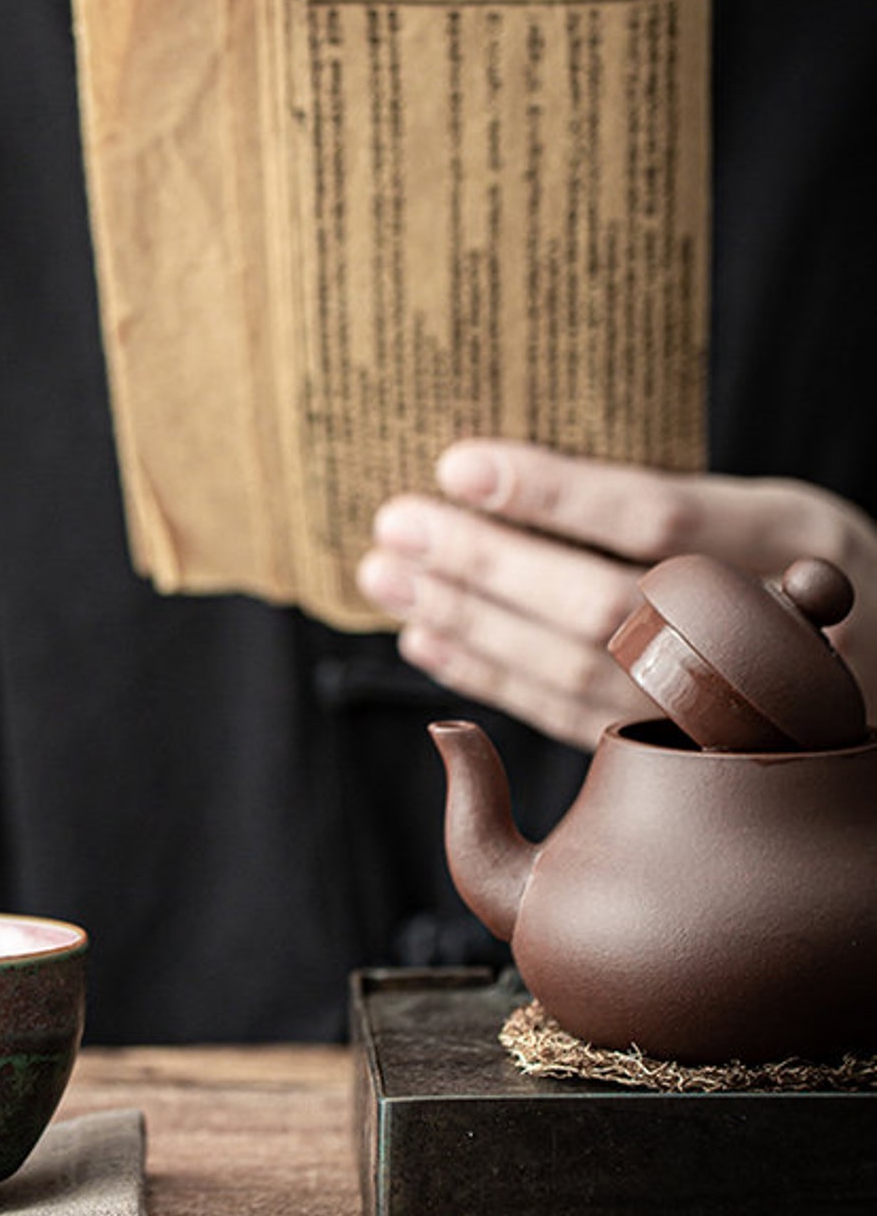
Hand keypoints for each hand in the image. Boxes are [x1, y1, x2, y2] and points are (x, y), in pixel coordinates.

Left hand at [355, 439, 876, 750]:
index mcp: (795, 544)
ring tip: (388, 576)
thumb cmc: (794, 571)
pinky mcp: (678, 749)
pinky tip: (423, 637)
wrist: (872, 678)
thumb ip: (665, 511)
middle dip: (486, 566)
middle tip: (396, 524)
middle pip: (605, 605)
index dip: (553, 494)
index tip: (458, 466)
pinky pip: (566, 716)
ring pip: (575, 671)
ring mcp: (725, 707)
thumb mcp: (767, 514)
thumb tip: (497, 483)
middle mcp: (768, 633)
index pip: (659, 518)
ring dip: (467, 623)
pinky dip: (487, 677)